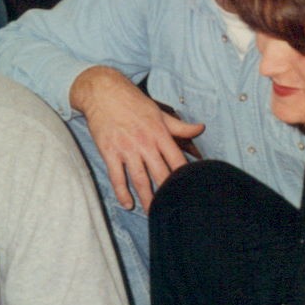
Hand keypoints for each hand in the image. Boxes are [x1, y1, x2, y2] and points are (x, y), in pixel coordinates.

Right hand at [70, 66, 204, 211]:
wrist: (103, 92)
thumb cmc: (132, 102)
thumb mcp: (158, 112)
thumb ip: (179, 126)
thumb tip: (201, 128)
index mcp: (159, 134)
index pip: (177, 160)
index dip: (185, 177)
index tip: (190, 190)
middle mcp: (145, 143)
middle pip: (160, 174)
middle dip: (167, 193)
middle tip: (174, 208)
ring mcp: (126, 149)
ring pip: (139, 179)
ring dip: (147, 198)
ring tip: (152, 212)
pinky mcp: (110, 152)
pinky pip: (117, 177)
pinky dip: (122, 192)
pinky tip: (127, 204)